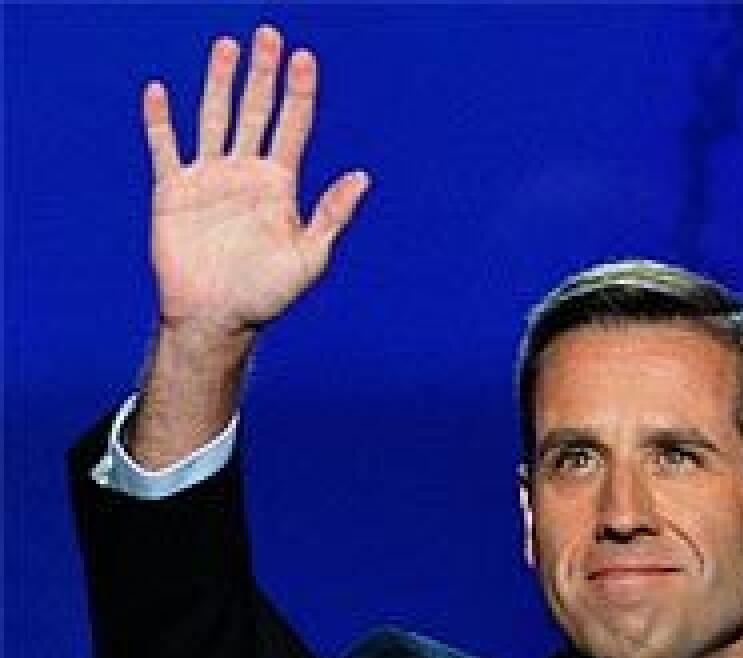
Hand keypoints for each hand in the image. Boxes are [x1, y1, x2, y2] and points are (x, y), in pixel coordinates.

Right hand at [144, 25, 368, 332]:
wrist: (216, 319)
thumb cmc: (266, 295)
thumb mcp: (309, 257)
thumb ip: (332, 215)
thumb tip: (363, 177)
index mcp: (279, 187)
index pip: (293, 127)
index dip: (299, 93)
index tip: (305, 58)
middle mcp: (245, 175)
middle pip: (255, 112)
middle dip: (263, 75)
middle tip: (269, 35)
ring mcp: (209, 179)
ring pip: (214, 118)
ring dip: (220, 83)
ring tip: (228, 47)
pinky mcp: (173, 191)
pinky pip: (165, 148)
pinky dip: (160, 121)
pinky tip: (160, 92)